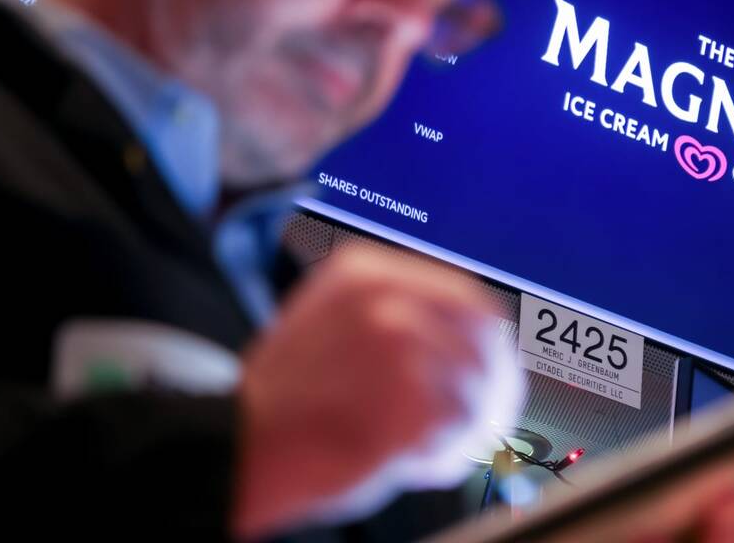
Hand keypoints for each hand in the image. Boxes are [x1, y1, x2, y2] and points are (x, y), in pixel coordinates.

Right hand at [232, 245, 520, 539]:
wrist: (238, 444)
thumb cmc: (284, 395)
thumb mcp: (329, 319)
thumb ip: (392, 312)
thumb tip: (464, 334)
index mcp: (368, 271)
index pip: (467, 299)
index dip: (488, 342)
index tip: (495, 368)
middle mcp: (389, 300)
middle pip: (484, 344)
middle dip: (492, 385)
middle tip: (488, 416)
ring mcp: (402, 350)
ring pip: (476, 393)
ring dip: (461, 428)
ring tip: (423, 447)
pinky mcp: (410, 402)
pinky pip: (457, 436)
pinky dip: (442, 457)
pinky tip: (410, 462)